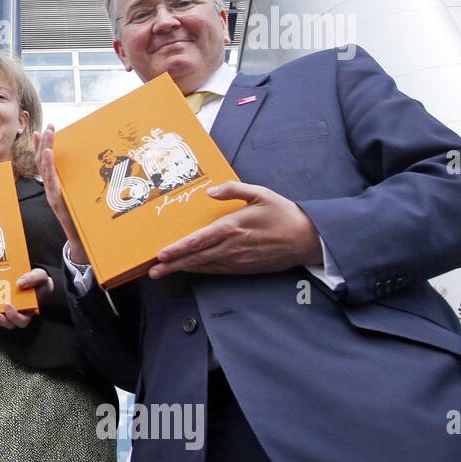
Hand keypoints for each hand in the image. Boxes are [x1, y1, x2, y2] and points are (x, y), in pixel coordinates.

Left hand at [0, 268, 52, 329]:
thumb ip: (33, 278)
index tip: (8, 305)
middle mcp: (19, 315)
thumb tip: (20, 283)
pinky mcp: (1, 310)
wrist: (35, 281)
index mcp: (30, 310)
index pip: (22, 320)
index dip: (14, 316)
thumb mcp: (39, 276)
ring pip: (0, 322)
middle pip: (9, 323)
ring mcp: (9, 313)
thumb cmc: (38, 281)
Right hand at [32, 125, 87, 263]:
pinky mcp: (56, 199)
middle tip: (47, 127)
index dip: (44, 146)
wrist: (80, 239)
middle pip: (43, 162)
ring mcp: (52, 193)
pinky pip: (50, 180)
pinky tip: (48, 154)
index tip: (45, 130)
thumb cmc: (81, 219)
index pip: (46, 162)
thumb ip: (78, 186)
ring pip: (44, 168)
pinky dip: (47, 165)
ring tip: (46, 134)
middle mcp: (51, 188)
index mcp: (55, 186)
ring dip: (45, 149)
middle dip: (44, 143)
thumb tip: (89, 169)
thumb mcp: (79, 198)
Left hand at [149, 181, 323, 278]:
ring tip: (164, 272)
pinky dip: (201, 270)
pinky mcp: (244, 267)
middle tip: (153, 271)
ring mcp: (237, 260)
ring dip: (183, 269)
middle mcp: (231, 246)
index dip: (178, 249)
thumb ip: (234, 189)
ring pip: (204, 266)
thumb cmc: (283, 214)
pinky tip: (191, 269)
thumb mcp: (260, 193)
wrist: (307, 239)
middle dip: (173, 265)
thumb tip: (211, 192)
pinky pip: (217, 270)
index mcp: (232, 227)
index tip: (161, 254)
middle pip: (196, 258)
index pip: (198, 240)